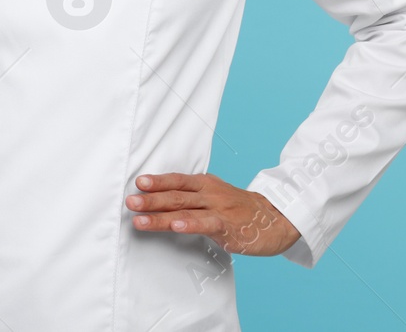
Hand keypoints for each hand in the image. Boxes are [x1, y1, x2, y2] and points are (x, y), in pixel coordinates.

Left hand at [126, 172, 300, 256]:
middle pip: (175, 194)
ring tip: (139, 218)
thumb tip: (160, 200)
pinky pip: (206, 224)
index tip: (137, 182)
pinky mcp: (228, 226)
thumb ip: (191, 197)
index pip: (177, 180)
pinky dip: (189, 224)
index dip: (157, 181)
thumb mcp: (215, 195)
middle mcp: (209, 193)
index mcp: (205, 184)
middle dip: (150, 199)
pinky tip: (176, 225)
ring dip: (160, 215)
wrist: (276, 218)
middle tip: (129, 202)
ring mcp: (218, 209)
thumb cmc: (239, 209)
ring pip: (184, 210)